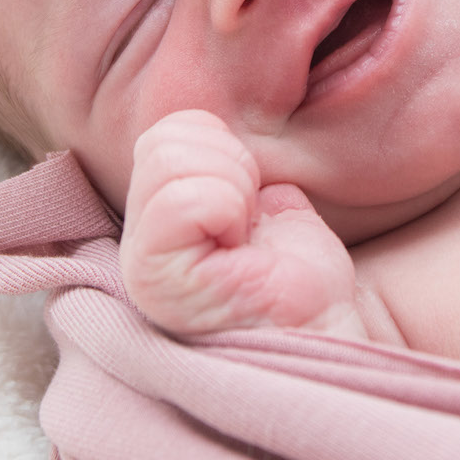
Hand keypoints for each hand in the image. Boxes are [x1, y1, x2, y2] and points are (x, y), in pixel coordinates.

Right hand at [119, 109, 363, 337]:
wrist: (324, 329)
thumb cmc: (298, 274)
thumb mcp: (262, 198)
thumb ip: (224, 163)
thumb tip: (216, 132)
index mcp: (157, 213)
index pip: (170, 130)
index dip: (225, 150)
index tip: (250, 203)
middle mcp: (135, 237)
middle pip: (164, 139)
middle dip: (231, 166)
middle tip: (249, 222)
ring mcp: (139, 261)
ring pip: (170, 158)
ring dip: (233, 190)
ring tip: (244, 240)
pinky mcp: (155, 281)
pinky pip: (187, 198)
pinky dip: (230, 211)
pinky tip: (242, 255)